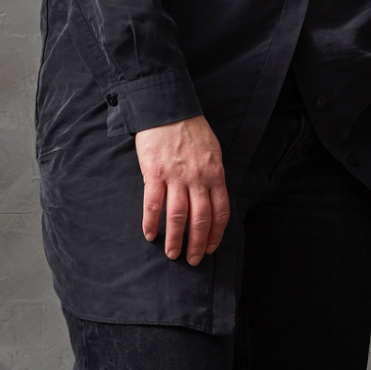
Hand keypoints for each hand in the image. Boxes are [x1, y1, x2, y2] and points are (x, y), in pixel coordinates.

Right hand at [136, 115, 228, 264]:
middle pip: (201, 219)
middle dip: (197, 243)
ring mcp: (176, 177)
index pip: (220, 211)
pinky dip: (151, 223)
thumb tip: (213, 198)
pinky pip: (153, 204)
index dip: (215, 233)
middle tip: (192, 260)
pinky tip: (150, 235)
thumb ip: (213, 175)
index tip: (210, 248)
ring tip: (172, 254)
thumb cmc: (191, 130)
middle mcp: (198, 178)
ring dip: (175, 239)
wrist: (168, 110)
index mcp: (215, 174)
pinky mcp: (155, 173)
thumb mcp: (213, 151)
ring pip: (178, 216)